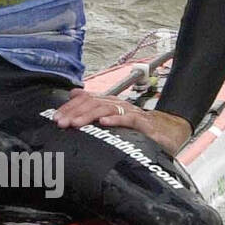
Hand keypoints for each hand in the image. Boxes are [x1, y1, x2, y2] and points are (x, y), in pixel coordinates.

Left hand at [51, 89, 191, 154]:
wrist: (169, 131)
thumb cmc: (138, 126)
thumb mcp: (113, 117)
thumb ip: (94, 107)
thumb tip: (73, 93)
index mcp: (109, 103)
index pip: (85, 100)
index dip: (69, 107)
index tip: (54, 118)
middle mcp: (118, 104)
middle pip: (92, 103)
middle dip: (74, 112)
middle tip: (60, 122)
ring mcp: (130, 112)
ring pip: (106, 109)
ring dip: (88, 116)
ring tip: (75, 123)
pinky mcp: (144, 123)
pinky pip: (128, 119)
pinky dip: (116, 120)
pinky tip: (104, 123)